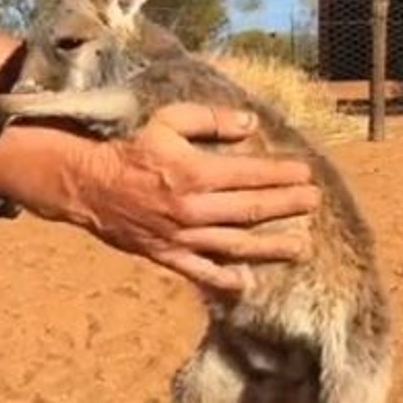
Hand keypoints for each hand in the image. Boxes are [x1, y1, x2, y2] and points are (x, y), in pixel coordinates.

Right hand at [61, 103, 319, 290]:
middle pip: (251, 210)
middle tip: (313, 202)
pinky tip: (246, 282)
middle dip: (287, 206)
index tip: (306, 174)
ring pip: (236, 245)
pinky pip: (200, 271)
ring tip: (299, 247)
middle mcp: (193, 209)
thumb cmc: (130, 150)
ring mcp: (181, 236)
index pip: (252, 175)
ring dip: (270, 247)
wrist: (88, 185)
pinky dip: (224, 279)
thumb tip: (250, 124)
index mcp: (196, 174)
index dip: (283, 175)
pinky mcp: (167, 255)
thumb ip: (211, 120)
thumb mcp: (168, 121)